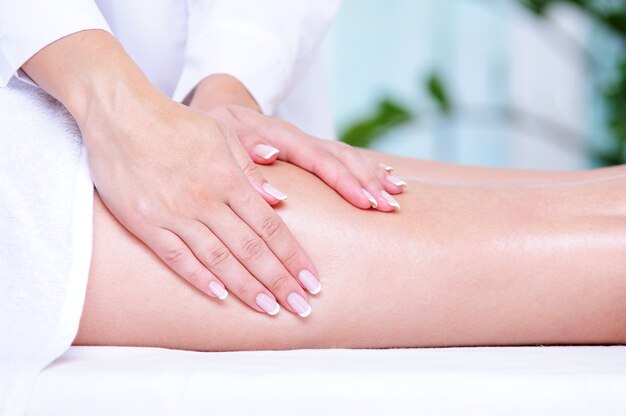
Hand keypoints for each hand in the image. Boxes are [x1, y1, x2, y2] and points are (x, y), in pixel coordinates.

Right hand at [23, 31, 319, 316]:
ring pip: (218, 259)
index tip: (312, 280)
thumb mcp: (221, 135)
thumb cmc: (176, 124)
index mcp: (229, 178)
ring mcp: (175, 213)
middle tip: (302, 307)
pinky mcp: (145, 222)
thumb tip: (279, 199)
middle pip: (251, 248)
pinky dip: (199, 278)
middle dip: (280, 280)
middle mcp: (207, 199)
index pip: (271, 226)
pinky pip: (176, 257)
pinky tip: (220, 297)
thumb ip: (250, 169)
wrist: (120, 114)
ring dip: (247, 287)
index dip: (293, 256)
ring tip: (270, 309)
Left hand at [189, 75, 405, 211]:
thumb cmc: (216, 129)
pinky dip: (369, 169)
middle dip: (368, 183)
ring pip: (349, 157)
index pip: (320, 160)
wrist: (220, 111)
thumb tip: (269, 155)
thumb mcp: (221, 135)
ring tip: (397, 196)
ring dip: (374, 177)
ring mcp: (309, 143)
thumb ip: (244, 144)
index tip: (366, 203)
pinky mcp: (311, 150)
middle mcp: (301, 139)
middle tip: (390, 208)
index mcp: (282, 137)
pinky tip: (390, 179)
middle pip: (342, 158)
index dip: (344, 181)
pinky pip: (345, 158)